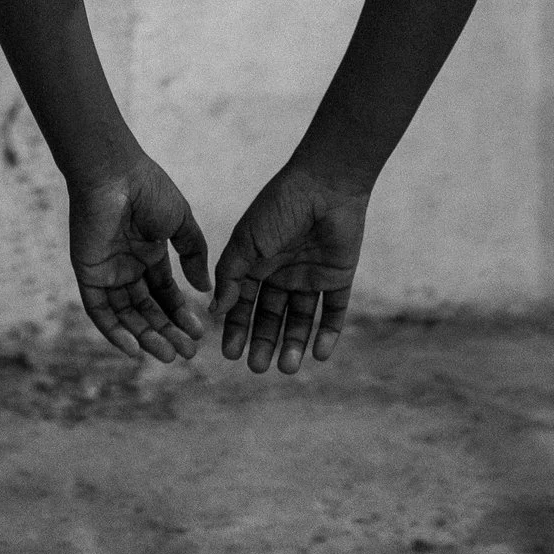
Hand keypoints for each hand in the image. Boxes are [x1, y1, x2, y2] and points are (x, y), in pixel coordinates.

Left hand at [67, 153, 210, 363]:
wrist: (115, 174)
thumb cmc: (149, 190)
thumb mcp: (182, 222)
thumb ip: (194, 254)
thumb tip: (206, 288)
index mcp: (149, 253)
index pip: (165, 293)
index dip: (181, 314)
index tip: (199, 332)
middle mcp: (128, 266)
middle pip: (147, 309)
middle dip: (167, 331)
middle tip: (187, 354)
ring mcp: (107, 271)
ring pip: (126, 315)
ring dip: (145, 336)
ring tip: (168, 354)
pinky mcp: (88, 274)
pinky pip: (99, 310)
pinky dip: (115, 331)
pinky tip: (135, 348)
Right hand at [211, 160, 370, 374]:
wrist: (325, 185)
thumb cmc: (279, 207)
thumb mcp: (247, 242)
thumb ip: (232, 276)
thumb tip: (215, 310)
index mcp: (256, 263)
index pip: (243, 304)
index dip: (236, 328)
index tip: (229, 353)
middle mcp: (281, 273)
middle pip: (271, 317)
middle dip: (263, 342)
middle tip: (257, 368)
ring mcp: (310, 277)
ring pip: (301, 319)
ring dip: (293, 343)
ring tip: (286, 368)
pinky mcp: (338, 278)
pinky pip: (333, 312)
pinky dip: (327, 333)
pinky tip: (318, 354)